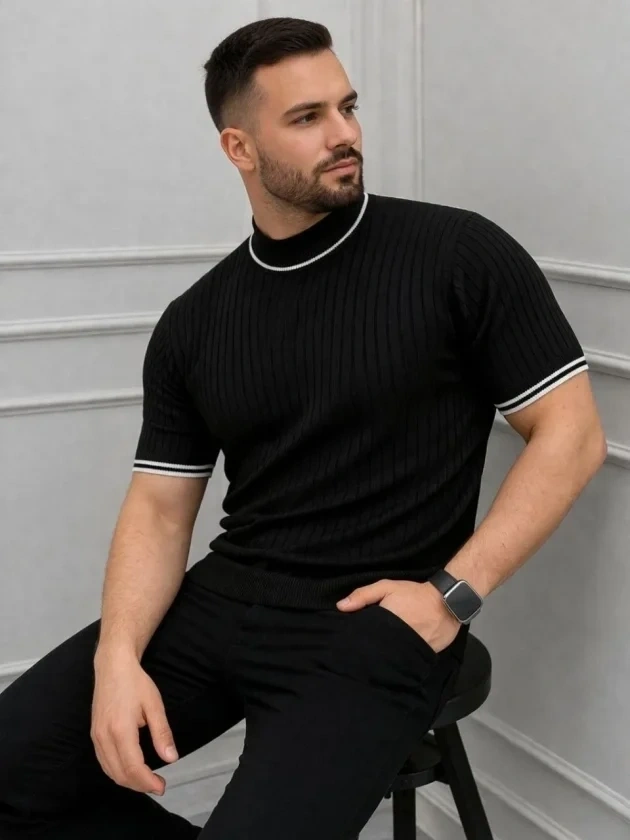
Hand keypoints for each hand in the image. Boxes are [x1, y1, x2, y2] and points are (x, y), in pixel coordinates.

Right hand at [91, 649, 177, 795]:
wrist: (113, 666)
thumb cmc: (136, 682)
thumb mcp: (154, 705)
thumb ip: (162, 733)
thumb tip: (172, 758)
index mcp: (120, 731)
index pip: (133, 768)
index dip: (147, 782)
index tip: (162, 786)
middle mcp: (104, 738)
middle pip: (120, 774)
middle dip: (139, 785)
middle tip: (158, 785)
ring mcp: (96, 737)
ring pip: (110, 771)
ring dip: (128, 781)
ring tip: (147, 780)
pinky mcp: (94, 734)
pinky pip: (104, 762)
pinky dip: (117, 772)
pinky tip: (130, 770)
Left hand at [336, 578, 459, 653]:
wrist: (448, 601)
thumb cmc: (415, 594)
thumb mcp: (387, 587)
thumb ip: (363, 595)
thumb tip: (340, 607)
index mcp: (384, 624)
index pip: (364, 639)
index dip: (355, 642)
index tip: (348, 643)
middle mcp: (396, 641)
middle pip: (375, 652)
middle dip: (368, 652)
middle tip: (360, 652)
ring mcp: (410, 651)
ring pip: (390, 659)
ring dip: (383, 658)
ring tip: (376, 656)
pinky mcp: (422, 657)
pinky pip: (406, 662)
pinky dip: (399, 660)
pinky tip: (394, 657)